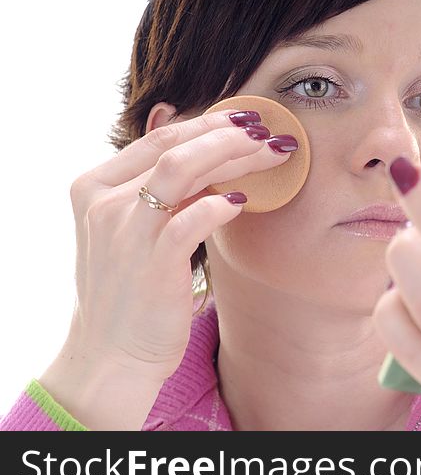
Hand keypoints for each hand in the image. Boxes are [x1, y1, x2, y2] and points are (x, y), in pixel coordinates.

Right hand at [57, 109, 292, 383]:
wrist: (112, 354)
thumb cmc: (133, 288)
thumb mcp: (134, 229)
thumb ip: (159, 189)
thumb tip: (209, 148)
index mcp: (95, 186)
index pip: (159, 138)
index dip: (209, 123)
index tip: (249, 119)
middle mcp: (104, 202)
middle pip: (174, 146)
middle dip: (229, 134)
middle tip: (272, 133)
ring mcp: (125, 232)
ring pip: (181, 169)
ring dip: (233, 156)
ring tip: (270, 153)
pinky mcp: (151, 264)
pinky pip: (191, 220)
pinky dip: (220, 205)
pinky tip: (244, 202)